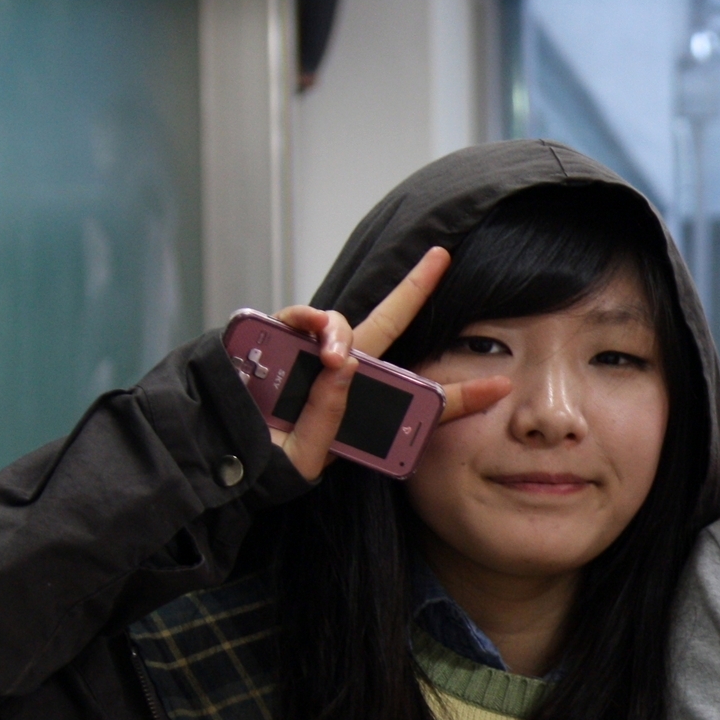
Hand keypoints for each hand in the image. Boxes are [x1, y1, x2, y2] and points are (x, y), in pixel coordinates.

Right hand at [266, 247, 508, 481]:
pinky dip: (310, 324)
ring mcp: (310, 353)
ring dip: (344, 335)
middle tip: (441, 257)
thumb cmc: (266, 461)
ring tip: (334, 360)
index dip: (460, 394)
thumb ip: (329, 416)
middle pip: (388, 325)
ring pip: (345, 323)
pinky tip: (315, 344)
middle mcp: (340, 373)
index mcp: (360, 405)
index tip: (502, 385)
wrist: (217, 459)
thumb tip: (345, 361)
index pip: (416, 396)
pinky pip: (301, 319)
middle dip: (415, 289)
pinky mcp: (275, 340)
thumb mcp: (310, 456)